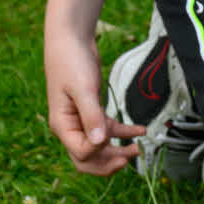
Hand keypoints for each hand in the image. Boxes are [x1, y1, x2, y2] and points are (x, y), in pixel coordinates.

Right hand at [42, 24, 132, 174]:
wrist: (71, 40)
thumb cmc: (71, 62)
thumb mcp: (83, 89)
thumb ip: (92, 116)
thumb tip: (100, 142)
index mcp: (63, 126)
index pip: (81, 153)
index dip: (100, 152)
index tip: (114, 138)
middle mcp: (70, 128)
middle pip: (88, 158)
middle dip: (108, 163)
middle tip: (130, 159)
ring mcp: (81, 121)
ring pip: (99, 147)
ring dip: (118, 150)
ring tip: (139, 147)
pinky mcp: (92, 112)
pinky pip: (107, 129)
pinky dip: (123, 133)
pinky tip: (140, 130)